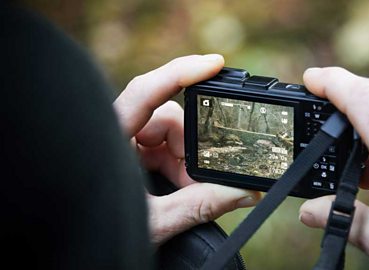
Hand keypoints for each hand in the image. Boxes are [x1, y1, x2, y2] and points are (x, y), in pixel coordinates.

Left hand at [114, 55, 260, 244]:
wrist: (75, 247)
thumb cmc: (96, 236)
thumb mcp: (152, 223)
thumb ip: (198, 206)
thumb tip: (245, 191)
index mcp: (109, 140)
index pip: (145, 91)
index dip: (181, 72)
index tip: (214, 64)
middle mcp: (115, 134)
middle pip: (166, 118)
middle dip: (192, 147)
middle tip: (203, 179)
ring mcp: (123, 144)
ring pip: (167, 135)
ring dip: (187, 162)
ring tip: (191, 191)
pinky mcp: (129, 156)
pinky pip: (162, 149)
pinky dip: (178, 167)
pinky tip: (182, 188)